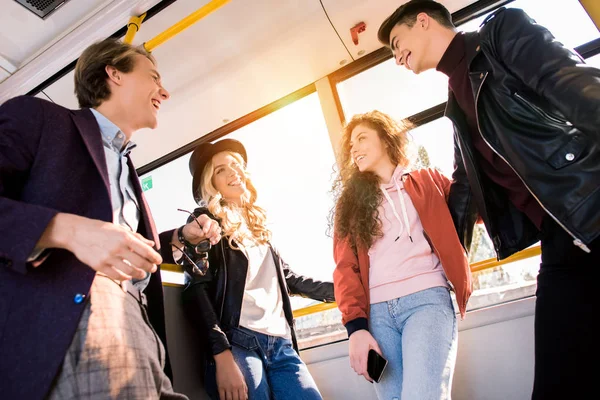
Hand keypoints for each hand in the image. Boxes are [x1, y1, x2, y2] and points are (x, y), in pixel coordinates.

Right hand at [43, 213, 161, 280]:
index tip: (158, 261)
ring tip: (142, 274)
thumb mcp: (120, 229)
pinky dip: (124, 278)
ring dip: (139, 274)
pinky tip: (128, 277)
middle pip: (140, 263)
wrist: (77, 232)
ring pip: (129, 272)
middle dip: (149, 267)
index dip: (154, 257)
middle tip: (152, 269)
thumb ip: (137, 237)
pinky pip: (116, 276)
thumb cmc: (100, 229)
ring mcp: (108, 258)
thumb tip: (151, 244)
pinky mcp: (99, 266)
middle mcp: (117, 248)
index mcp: (125, 237)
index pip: (145, 250)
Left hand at [182, 214, 221, 245]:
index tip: (204, 232)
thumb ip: (196, 231)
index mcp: (203, 218)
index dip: (207, 226)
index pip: (208, 220)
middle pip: (215, 225)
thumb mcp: (190, 230)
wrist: (190, 236)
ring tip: (210, 240)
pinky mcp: (214, 234)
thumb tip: (203, 234)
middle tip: (206, 236)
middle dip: (212, 231)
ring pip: (218, 230)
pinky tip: (212, 242)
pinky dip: (216, 239)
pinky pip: (218, 236)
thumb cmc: (190, 230)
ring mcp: (212, 228)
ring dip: (215, 236)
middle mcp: (209, 222)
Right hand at [214, 350, 247, 399]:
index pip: (243, 398)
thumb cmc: (234, 368)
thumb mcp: (242, 377)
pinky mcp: (220, 387)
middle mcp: (234, 387)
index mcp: (241, 385)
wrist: (225, 362)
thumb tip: (246, 396)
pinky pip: (222, 397)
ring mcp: (227, 387)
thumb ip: (244, 387)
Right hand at [349, 329, 381, 382]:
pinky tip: (359, 364)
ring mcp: (352, 356)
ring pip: (354, 369)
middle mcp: (356, 356)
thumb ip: (378, 351)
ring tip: (364, 369)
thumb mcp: (374, 343)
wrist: (356, 330)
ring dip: (359, 371)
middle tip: (369, 374)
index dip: (367, 376)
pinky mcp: (350, 354)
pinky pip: (351, 365)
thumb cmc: (364, 336)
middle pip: (359, 371)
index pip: (364, 370)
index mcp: (363, 355)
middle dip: (364, 374)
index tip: (371, 379)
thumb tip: (381, 358)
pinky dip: (355, 367)